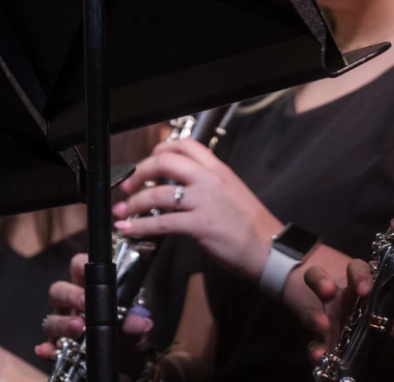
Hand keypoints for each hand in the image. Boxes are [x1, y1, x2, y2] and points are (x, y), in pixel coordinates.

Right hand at [35, 252, 152, 360]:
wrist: (121, 356)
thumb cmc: (121, 328)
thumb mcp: (130, 324)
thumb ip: (133, 321)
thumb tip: (143, 323)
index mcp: (87, 287)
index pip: (78, 266)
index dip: (81, 265)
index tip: (92, 273)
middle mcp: (70, 304)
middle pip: (58, 290)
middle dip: (69, 295)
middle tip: (84, 302)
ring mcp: (61, 325)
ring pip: (50, 319)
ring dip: (61, 323)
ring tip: (77, 328)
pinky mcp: (57, 347)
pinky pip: (46, 347)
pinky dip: (46, 348)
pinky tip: (48, 350)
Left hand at [111, 140, 282, 281]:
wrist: (271, 248)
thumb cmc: (253, 226)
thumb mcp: (232, 193)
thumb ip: (208, 185)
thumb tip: (182, 188)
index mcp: (219, 169)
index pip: (185, 145)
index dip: (160, 149)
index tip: (147, 161)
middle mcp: (210, 180)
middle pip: (165, 161)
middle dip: (138, 172)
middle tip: (127, 185)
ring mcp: (204, 201)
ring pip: (157, 192)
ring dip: (133, 202)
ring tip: (122, 211)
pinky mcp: (200, 225)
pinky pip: (161, 222)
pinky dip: (139, 225)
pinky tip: (129, 229)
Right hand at [301, 258, 393, 364]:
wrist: (364, 346)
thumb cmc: (375, 320)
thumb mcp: (384, 319)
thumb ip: (391, 322)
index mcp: (355, 286)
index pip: (355, 269)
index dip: (359, 275)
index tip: (365, 290)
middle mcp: (335, 298)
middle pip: (316, 276)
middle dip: (319, 280)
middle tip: (328, 291)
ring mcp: (323, 317)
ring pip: (308, 309)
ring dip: (313, 316)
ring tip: (322, 325)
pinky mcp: (319, 340)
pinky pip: (312, 343)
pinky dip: (315, 350)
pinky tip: (321, 355)